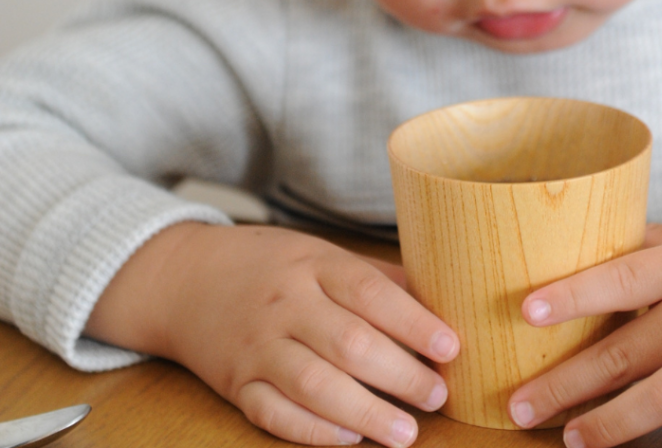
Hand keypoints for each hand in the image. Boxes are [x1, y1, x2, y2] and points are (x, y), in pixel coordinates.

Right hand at [86, 223, 459, 445]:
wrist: (188, 278)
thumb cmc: (275, 266)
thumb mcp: (323, 255)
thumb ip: (377, 280)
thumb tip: (439, 304)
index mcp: (315, 266)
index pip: (370, 293)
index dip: (414, 322)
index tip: (450, 346)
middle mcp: (286, 304)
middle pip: (349, 343)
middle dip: (400, 374)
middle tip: (437, 395)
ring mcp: (258, 346)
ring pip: (314, 385)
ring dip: (365, 413)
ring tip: (406, 433)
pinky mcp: (236, 384)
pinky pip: (274, 413)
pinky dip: (312, 430)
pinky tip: (349, 440)